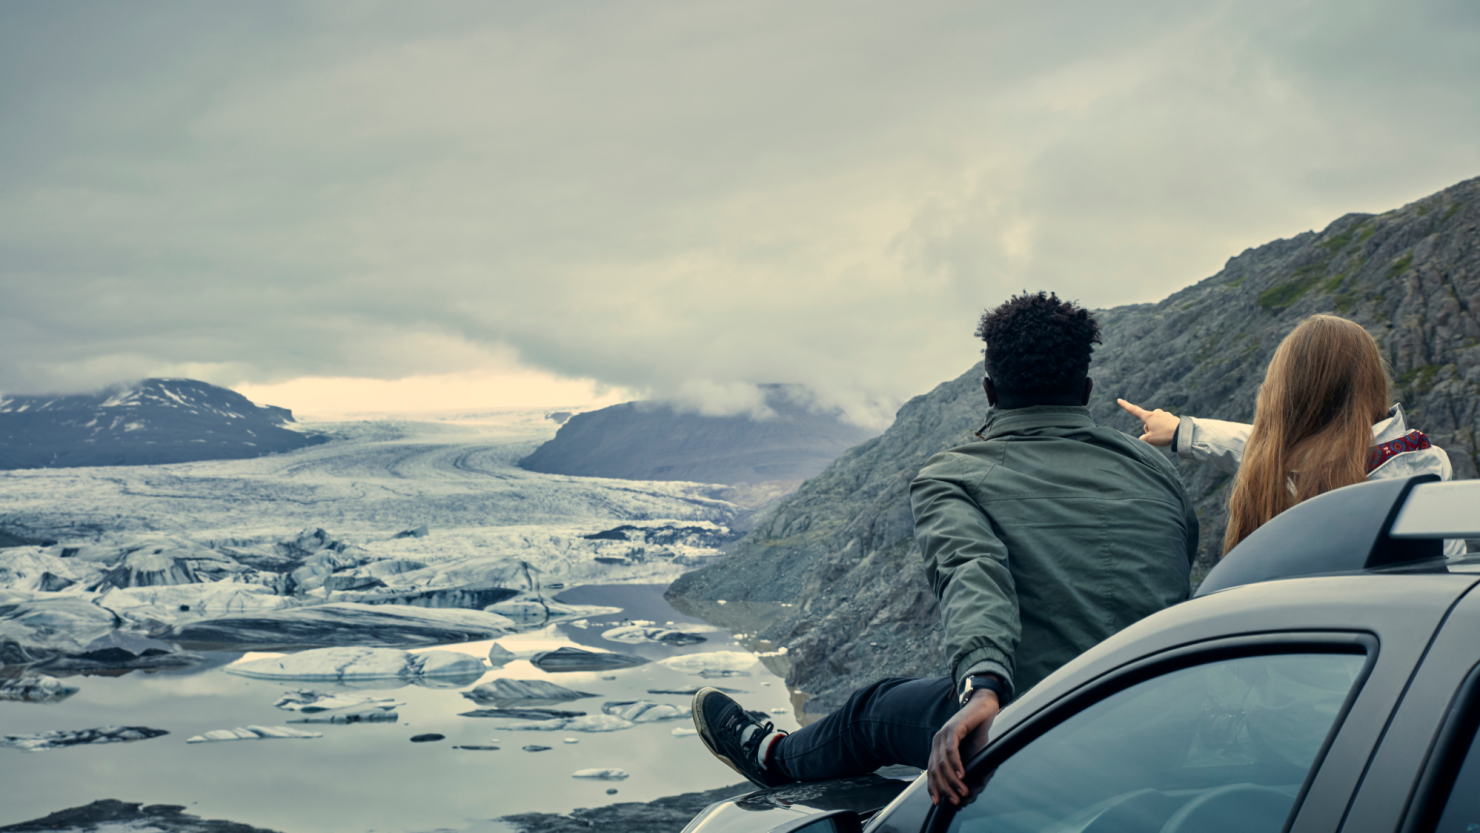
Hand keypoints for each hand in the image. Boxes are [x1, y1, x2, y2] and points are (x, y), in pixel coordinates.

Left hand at [928, 689, 998, 805]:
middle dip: (944, 788)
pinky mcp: (953, 728)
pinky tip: (962, 775)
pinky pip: (951, 750)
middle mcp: (937, 742)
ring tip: (961, 791)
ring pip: (942, 762)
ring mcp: (943, 734)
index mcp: (939, 749)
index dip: (933, 787)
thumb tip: (968, 793)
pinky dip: (956, 764)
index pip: (931, 772)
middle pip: (935, 770)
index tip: (937, 803)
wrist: (985, 708)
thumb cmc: (980, 732)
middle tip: (955, 800)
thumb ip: (970, 772)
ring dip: (952, 780)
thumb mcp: (974, 755)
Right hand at [1117, 399, 1179, 446]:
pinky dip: (1164, 429)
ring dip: (1157, 429)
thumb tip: (1145, 436)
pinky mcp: (1170, 417)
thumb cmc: (1164, 436)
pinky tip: (1170, 432)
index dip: (1125, 406)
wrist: (1182, 433)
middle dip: (1149, 429)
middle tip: (1157, 436)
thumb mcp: (1149, 440)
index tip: (1119, 400)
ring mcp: (1163, 414)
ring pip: (1155, 423)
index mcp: (1148, 416)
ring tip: (1165, 435)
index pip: (1133, 410)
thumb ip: (1142, 438)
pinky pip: (1163, 424)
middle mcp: (1155, 413)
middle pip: (1147, 422)